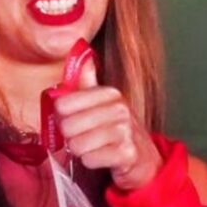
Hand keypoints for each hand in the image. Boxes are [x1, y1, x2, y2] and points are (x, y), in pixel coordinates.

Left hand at [55, 59, 162, 189]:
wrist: (144, 158)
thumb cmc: (115, 129)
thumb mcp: (101, 102)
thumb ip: (87, 79)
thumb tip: (79, 45)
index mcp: (109, 93)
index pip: (62, 104)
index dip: (63, 116)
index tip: (75, 118)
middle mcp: (120, 109)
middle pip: (67, 126)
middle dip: (71, 136)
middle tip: (85, 136)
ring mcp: (126, 131)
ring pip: (77, 144)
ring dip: (81, 150)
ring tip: (94, 147)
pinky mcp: (127, 154)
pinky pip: (89, 159)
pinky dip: (91, 162)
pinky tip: (102, 158)